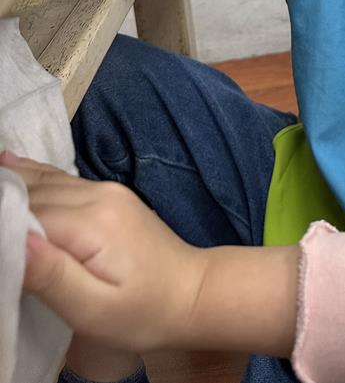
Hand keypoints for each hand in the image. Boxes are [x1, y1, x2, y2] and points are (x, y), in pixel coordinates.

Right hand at [0, 151, 207, 350]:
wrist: (192, 293)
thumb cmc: (143, 312)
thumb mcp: (95, 310)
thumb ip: (52, 276)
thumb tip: (16, 240)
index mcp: (93, 223)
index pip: (28, 216)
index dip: (1, 227)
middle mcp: (99, 195)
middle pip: (33, 194)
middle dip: (2, 205)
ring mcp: (106, 190)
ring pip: (45, 182)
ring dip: (11, 188)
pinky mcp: (108, 194)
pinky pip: (61, 180)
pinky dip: (31, 177)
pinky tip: (7, 166)